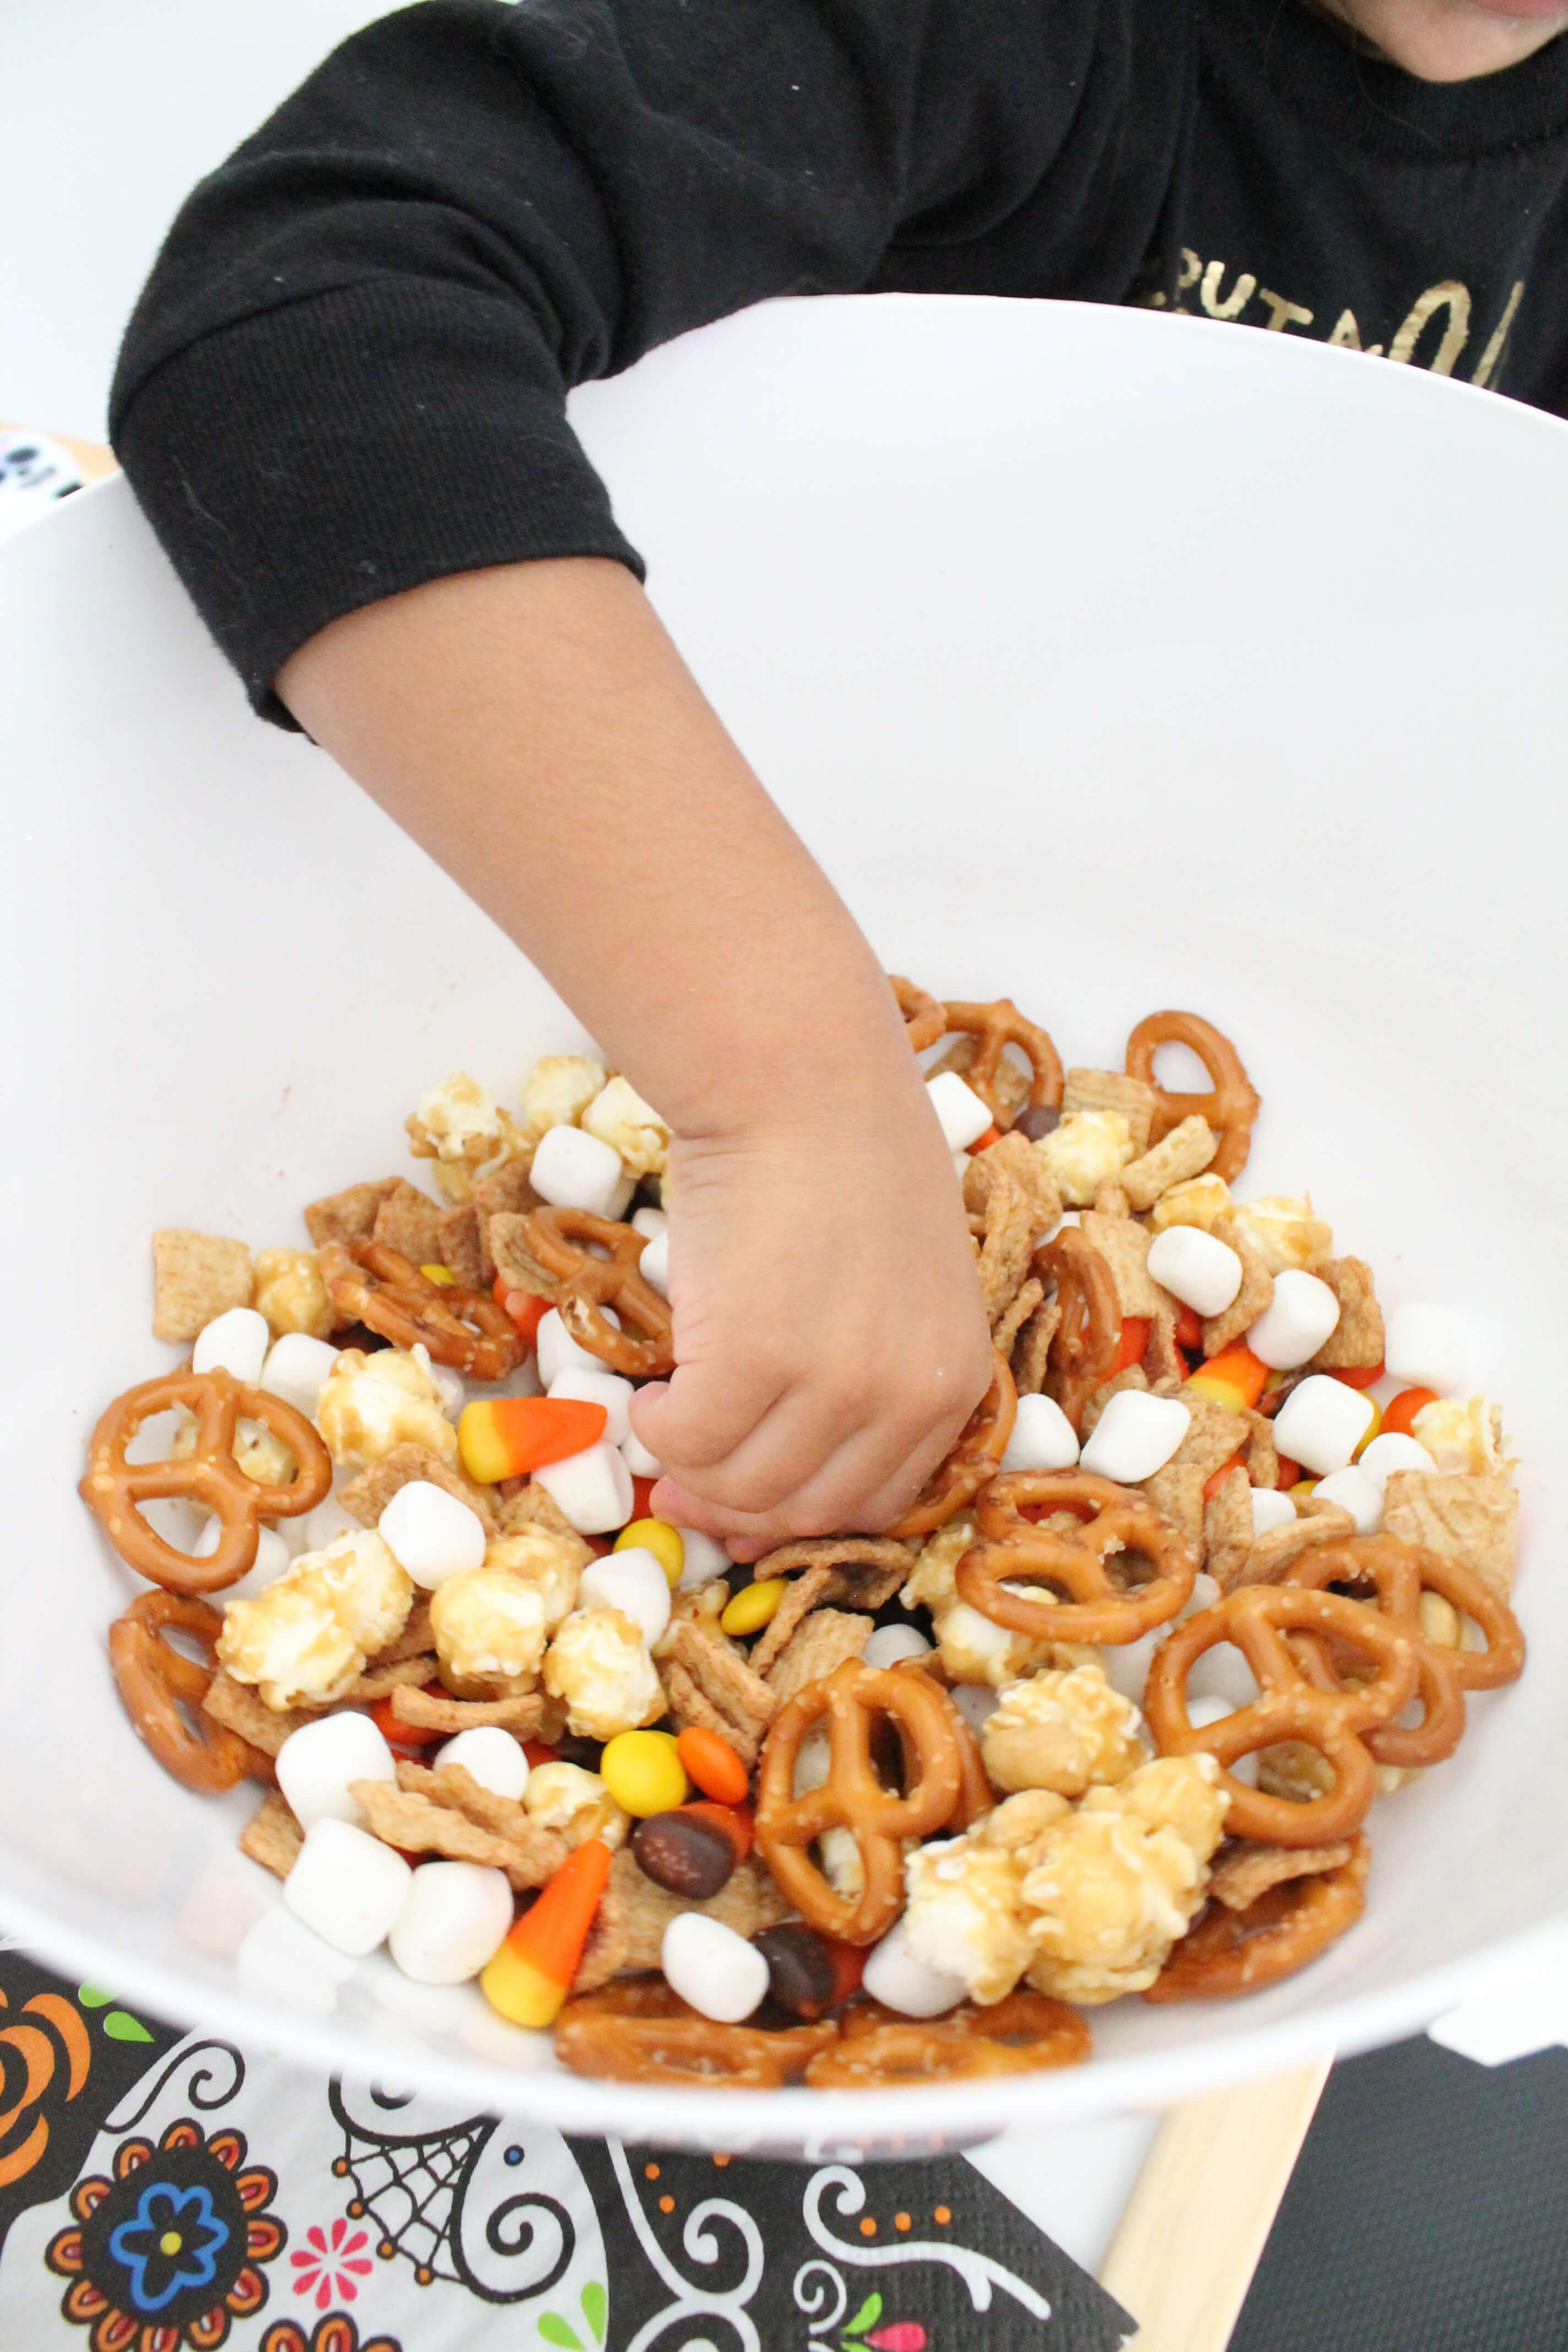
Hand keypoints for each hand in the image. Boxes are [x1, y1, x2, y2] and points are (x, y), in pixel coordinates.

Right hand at [633, 1068, 993, 1557]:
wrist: (799, 1080)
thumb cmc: (846, 1164)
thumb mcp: (902, 1288)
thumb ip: (866, 1374)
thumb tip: (781, 1470)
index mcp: (953, 1381)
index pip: (876, 1504)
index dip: (799, 1517)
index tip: (744, 1508)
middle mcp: (905, 1394)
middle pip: (804, 1508)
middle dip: (734, 1506)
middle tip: (684, 1477)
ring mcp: (833, 1381)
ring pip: (741, 1484)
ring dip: (689, 1468)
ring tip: (667, 1418)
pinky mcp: (750, 1356)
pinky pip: (686, 1439)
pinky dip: (656, 1430)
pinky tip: (649, 1393)